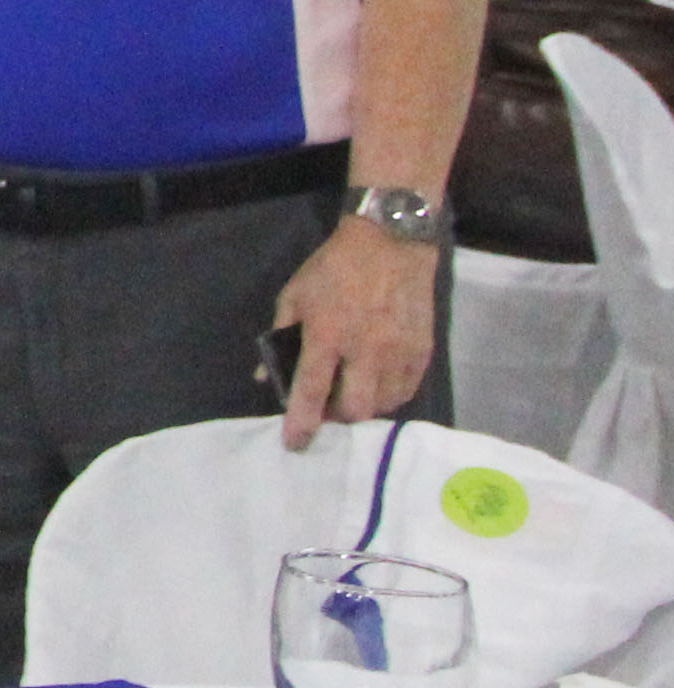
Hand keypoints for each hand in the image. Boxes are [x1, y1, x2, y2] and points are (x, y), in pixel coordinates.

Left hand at [271, 215, 442, 447]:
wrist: (391, 243)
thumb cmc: (334, 269)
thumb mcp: (295, 296)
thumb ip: (280, 336)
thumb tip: (264, 375)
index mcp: (328, 334)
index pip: (311, 389)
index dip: (302, 421)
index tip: (295, 443)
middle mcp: (366, 349)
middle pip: (354, 408)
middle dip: (337, 418)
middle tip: (327, 408)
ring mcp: (398, 351)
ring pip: (382, 404)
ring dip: (363, 408)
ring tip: (351, 394)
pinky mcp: (423, 350)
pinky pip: (406, 391)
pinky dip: (388, 397)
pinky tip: (376, 386)